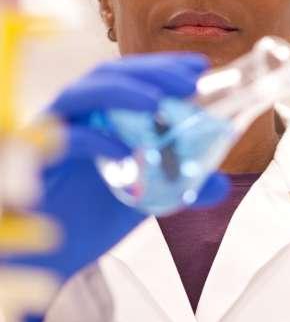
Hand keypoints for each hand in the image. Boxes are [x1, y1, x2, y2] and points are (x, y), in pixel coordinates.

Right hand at [2, 53, 228, 321]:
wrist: (55, 255)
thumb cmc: (94, 216)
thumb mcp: (146, 197)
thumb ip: (180, 186)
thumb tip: (220, 183)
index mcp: (102, 114)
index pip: (132, 76)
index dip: (165, 67)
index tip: (199, 67)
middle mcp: (77, 115)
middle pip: (109, 74)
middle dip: (150, 72)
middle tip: (188, 81)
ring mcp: (54, 133)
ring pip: (80, 93)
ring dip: (121, 91)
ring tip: (156, 102)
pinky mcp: (36, 159)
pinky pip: (62, 139)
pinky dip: (93, 139)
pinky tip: (123, 152)